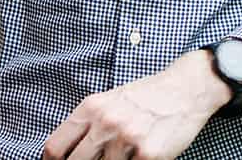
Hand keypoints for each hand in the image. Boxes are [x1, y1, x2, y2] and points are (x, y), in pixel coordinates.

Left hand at [41, 50, 229, 159]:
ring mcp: (128, 138)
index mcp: (92, 108)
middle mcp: (107, 122)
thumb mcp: (110, 100)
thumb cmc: (146, 96)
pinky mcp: (149, 154)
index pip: (55, 147)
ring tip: (126, 152)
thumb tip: (66, 152)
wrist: (185, 88)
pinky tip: (141, 154)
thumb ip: (88, 123)